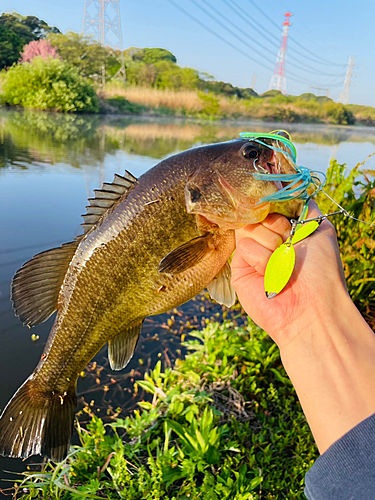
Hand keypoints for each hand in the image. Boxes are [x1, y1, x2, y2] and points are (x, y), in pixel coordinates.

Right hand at [231, 201, 347, 347]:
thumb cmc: (320, 270)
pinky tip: (270, 275)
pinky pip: (243, 247)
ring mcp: (252, 253)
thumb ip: (303, 205)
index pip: (269, 202)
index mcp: (285, 228)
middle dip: (275, 224)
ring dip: (271, 243)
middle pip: (256, 211)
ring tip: (283, 263)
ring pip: (248, 227)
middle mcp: (267, 239)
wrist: (311, 307)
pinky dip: (261, 259)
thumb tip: (286, 186)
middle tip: (288, 241)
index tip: (281, 208)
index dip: (273, 202)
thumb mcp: (320, 228)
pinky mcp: (238, 268)